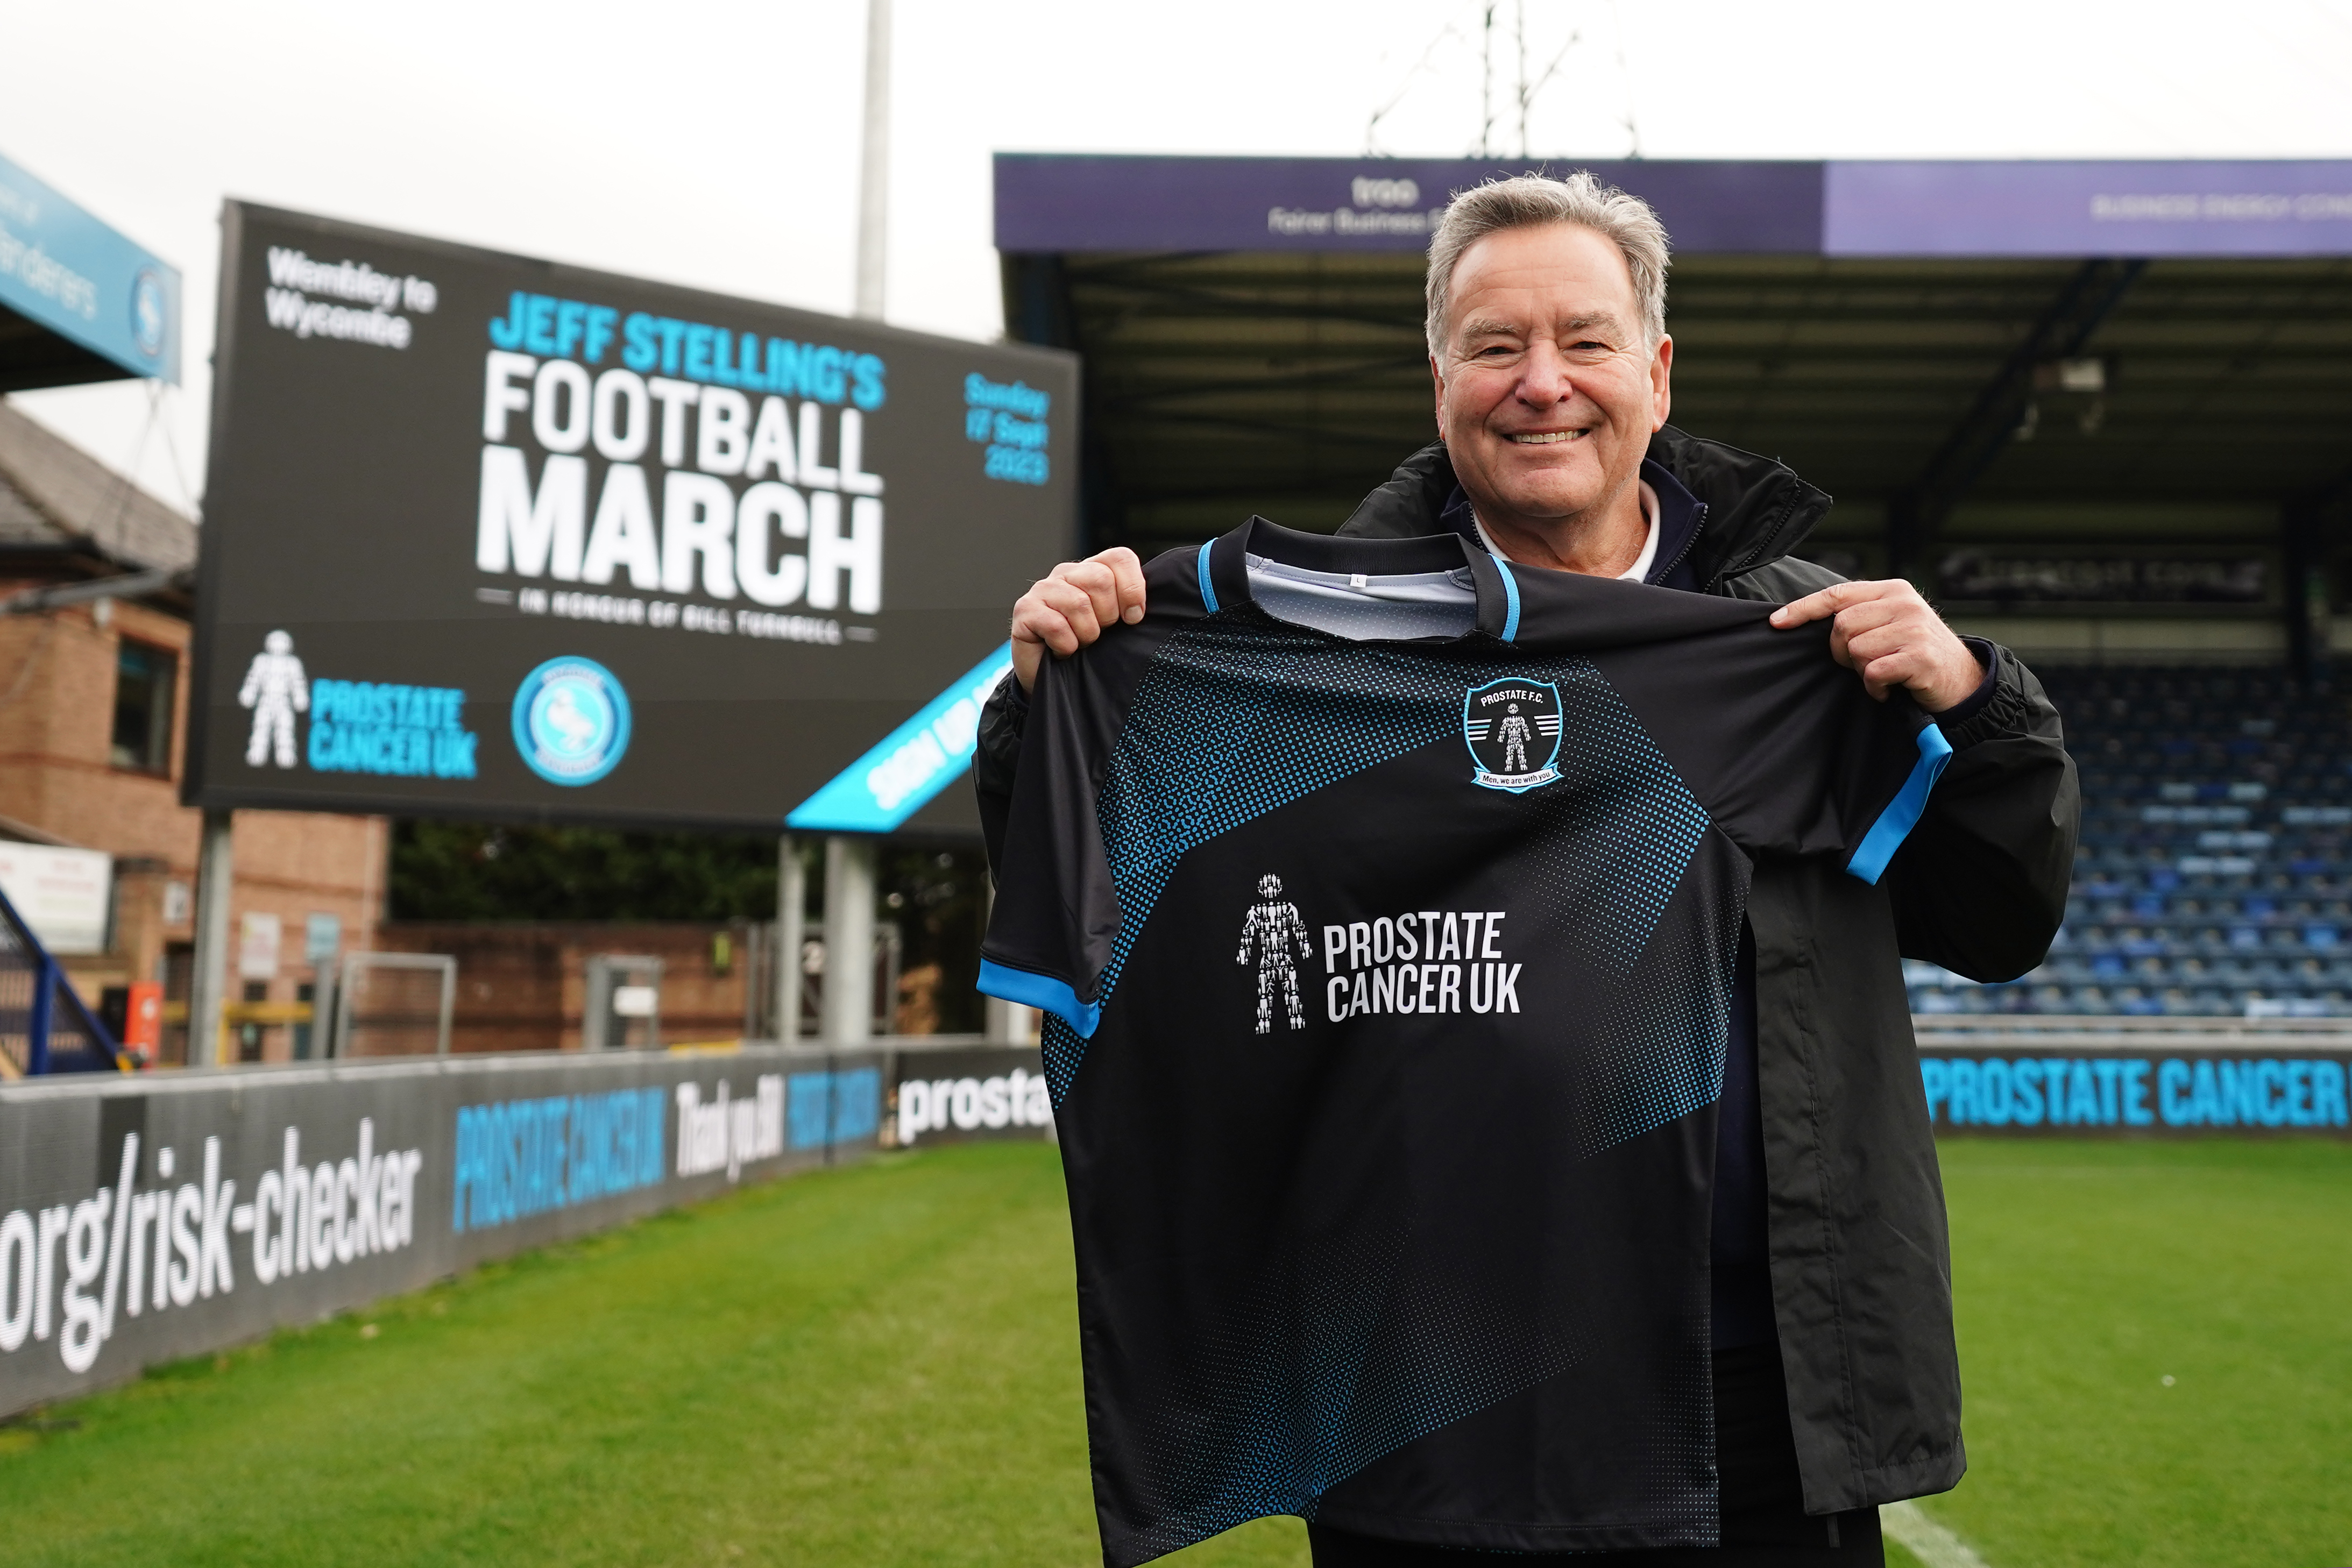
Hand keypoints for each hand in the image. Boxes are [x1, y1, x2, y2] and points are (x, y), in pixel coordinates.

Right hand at [1010, 548, 1147, 690]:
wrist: (1050, 680)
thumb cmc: (1087, 652)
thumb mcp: (1115, 627)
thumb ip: (1130, 607)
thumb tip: (1142, 610)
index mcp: (1092, 570)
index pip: (1120, 558)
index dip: (1132, 588)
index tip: (1133, 618)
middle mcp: (1066, 574)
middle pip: (1101, 579)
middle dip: (1107, 616)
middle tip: (1098, 634)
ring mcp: (1043, 589)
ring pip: (1079, 603)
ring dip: (1086, 635)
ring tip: (1078, 644)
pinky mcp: (1024, 610)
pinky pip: (1057, 626)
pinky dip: (1066, 646)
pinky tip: (1061, 651)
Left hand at [1769, 579, 1983, 711]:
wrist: (1960, 680)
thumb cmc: (1914, 654)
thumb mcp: (1890, 624)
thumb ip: (1860, 615)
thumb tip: (1806, 619)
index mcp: (1892, 590)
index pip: (1837, 594)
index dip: (1803, 609)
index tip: (1776, 623)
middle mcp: (1904, 603)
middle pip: (1842, 626)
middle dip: (1843, 651)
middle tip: (1863, 664)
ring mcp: (1914, 628)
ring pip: (1856, 650)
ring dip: (1862, 671)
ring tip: (1882, 674)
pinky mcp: (1921, 656)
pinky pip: (1874, 672)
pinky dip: (1875, 687)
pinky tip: (1888, 689)